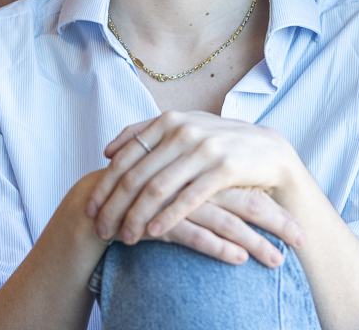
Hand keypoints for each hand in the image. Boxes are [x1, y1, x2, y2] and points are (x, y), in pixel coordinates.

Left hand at [86, 111, 304, 255]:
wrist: (266, 149)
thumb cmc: (218, 142)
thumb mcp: (184, 128)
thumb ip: (147, 134)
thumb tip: (108, 149)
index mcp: (168, 120)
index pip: (126, 155)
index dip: (105, 183)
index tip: (91, 208)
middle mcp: (183, 130)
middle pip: (137, 174)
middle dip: (114, 206)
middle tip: (101, 230)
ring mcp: (204, 148)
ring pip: (158, 188)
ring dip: (137, 216)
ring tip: (124, 238)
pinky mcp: (224, 168)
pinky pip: (189, 198)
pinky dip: (168, 217)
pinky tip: (154, 233)